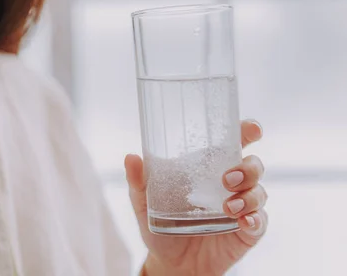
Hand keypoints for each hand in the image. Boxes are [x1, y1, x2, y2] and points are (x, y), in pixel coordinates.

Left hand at [125, 120, 266, 275]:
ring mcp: (241, 207)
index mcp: (208, 167)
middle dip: (248, 168)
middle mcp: (229, 184)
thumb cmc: (161, 223)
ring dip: (248, 196)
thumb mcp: (144, 201)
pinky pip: (260, 222)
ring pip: (259, 192)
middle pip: (253, 165)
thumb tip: (131, 157)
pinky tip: (244, 221)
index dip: (246, 132)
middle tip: (227, 178)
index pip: (233, 143)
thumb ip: (138, 181)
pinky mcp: (246, 231)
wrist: (171, 262)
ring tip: (227, 207)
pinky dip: (255, 219)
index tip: (252, 129)